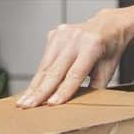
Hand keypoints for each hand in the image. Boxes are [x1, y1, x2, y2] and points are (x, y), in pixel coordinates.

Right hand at [17, 9, 133, 106]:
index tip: (51, 104)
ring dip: (34, 86)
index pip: (75, 73)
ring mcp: (62, 34)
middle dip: (40, 91)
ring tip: (23, 102)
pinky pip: (45, 59)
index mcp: (92, 45)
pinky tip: (31, 90)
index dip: (63, 90)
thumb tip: (80, 107)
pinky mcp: (54, 34)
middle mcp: (75, 38)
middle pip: (55, 70)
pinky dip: (38, 76)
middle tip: (27, 106)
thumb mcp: (108, 70)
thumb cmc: (109, 51)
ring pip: (46, 65)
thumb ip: (95, 87)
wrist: (108, 25)